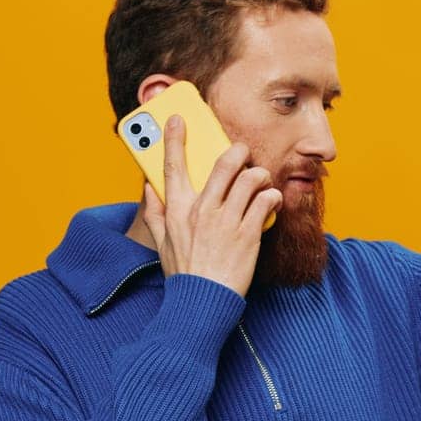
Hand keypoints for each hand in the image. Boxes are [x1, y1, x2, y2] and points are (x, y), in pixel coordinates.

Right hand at [142, 113, 280, 298]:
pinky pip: (265, 201)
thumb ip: (154, 212)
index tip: (177, 119)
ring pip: (249, 180)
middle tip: (242, 150)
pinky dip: (272, 195)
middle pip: (222, 165)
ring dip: (259, 174)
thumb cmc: (184, 272)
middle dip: (237, 151)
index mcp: (176, 209)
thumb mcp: (162, 242)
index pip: (172, 166)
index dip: (173, 138)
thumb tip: (148, 188)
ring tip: (261, 179)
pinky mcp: (248, 234)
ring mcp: (226, 221)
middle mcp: (201, 210)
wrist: (204, 301)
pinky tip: (272, 198)